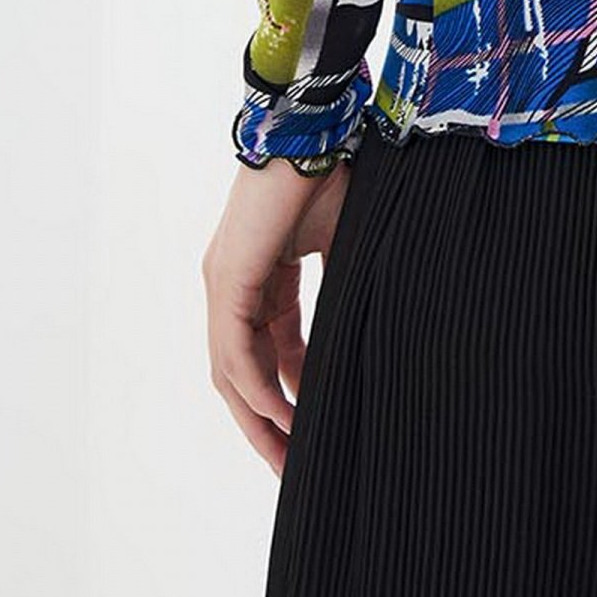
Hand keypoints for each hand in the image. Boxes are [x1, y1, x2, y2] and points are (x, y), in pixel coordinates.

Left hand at [203, 158, 349, 474]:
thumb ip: (344, 288)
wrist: (313, 127)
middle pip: (241, 375)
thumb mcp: (344, 244)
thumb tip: (372, 325)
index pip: (268, 354)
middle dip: (267, 425)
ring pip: (233, 372)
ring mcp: (225, 283)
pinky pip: (235, 351)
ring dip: (259, 418)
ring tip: (290, 456)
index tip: (314, 431)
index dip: (289, 396)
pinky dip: (257, 387)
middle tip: (293, 468)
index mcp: (261, 278)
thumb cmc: (336, 170)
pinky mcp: (227, 279)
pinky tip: (283, 414)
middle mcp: (232, 286)